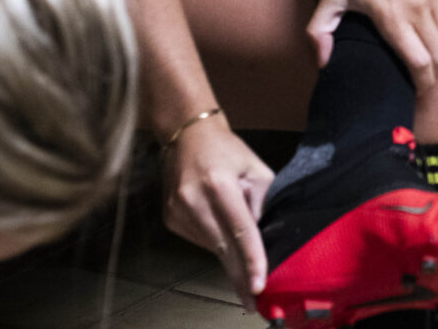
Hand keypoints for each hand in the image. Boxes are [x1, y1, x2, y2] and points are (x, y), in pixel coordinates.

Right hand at [164, 115, 272, 302]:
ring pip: (211, 247)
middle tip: (253, 302)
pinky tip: (221, 230)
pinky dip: (215, 242)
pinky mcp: (170, 219)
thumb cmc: (226, 150)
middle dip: (239, 277)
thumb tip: (268, 234)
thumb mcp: (255, 168)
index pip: (241, 230)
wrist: (186, 135)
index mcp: (219, 185)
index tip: (258, 285)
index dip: (251, 260)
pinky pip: (200, 240)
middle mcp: (194, 200)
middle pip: (223, 248)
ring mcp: (177, 211)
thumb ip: (265, 200)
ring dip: (229, 258)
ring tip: (244, 261)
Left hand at [307, 0, 437, 94]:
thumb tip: (322, 64)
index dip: (422, 82)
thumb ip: (320, 32)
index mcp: (392, 17)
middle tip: (420, 75)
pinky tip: (435, 31)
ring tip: (426, 53)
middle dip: (431, 71)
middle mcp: (419, 8)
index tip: (416, 91)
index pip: (419, 63)